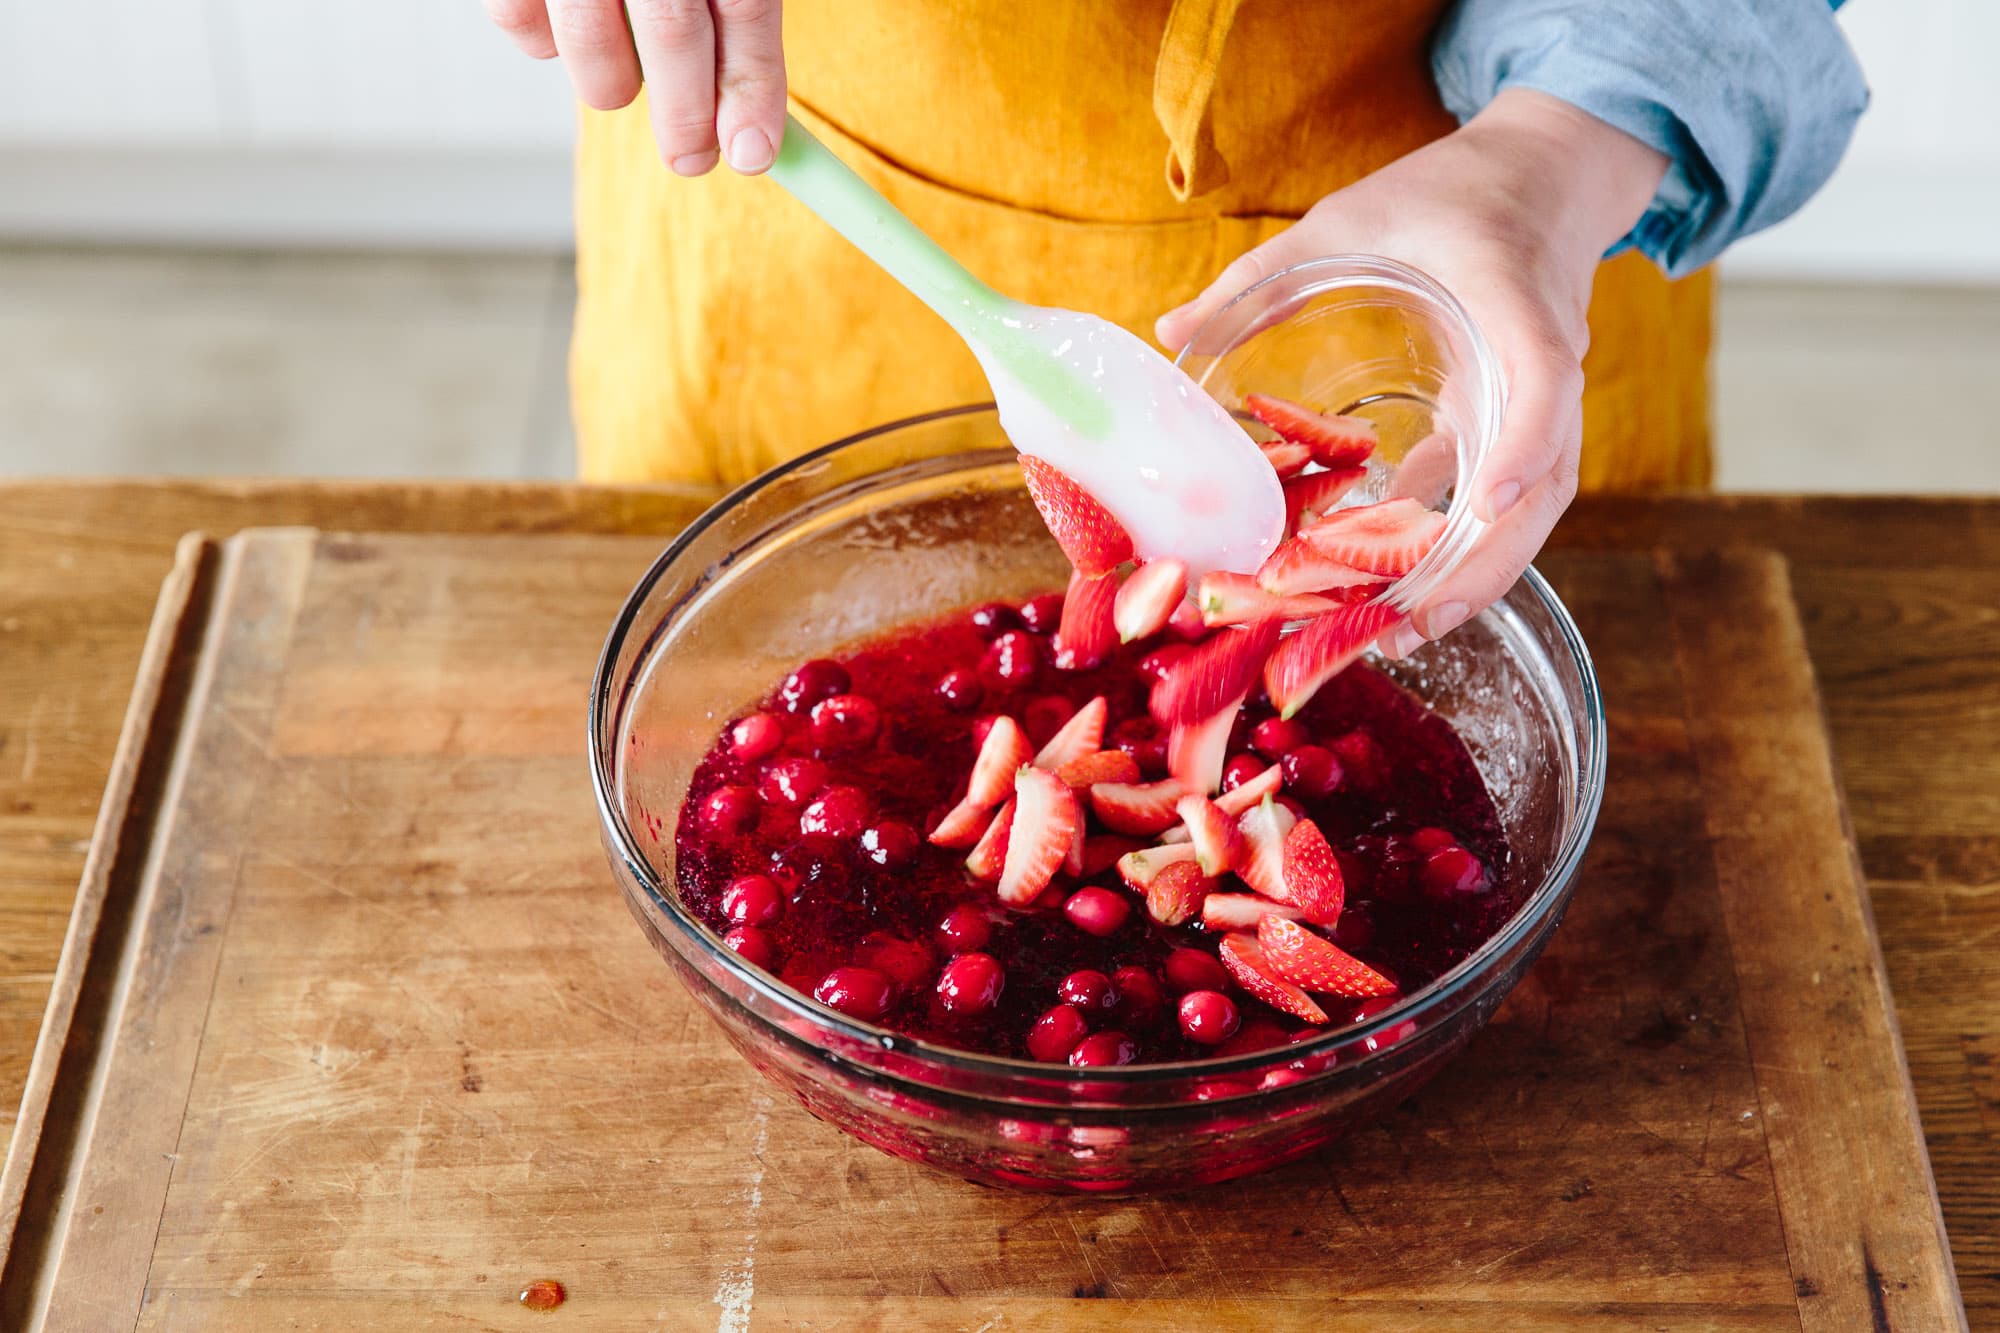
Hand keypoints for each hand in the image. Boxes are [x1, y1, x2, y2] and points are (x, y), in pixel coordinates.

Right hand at [484, 0, 785, 175]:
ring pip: (592, 46)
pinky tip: (563, 26)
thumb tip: (747, 126)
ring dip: (612, 84)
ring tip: (623, 79)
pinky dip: (542, 44)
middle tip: (690, 156)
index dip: (752, 88)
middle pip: (673, 31)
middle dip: (686, 116)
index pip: (744, 7)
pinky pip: (519, 25)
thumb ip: (730, 14)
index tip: (752, 152)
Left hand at [1156, 89, 1667, 656]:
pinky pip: (1508, 495)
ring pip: (1532, 503)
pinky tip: (1400, 584)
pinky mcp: (1529, 419)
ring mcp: (1546, 397)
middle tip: (1415, 624)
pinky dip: (1461, 543)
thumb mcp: (1350, 217)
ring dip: (1476, 572)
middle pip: (1545, 478)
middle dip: (1486, 559)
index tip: (1484, 501)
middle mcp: (1548, 359)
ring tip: (1405, 631)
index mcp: (1514, 296)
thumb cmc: (1445, 193)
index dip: (1520, 441)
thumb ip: (1263, 274)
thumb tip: (1168, 330)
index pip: (1542, 374)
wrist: (1543, 176)